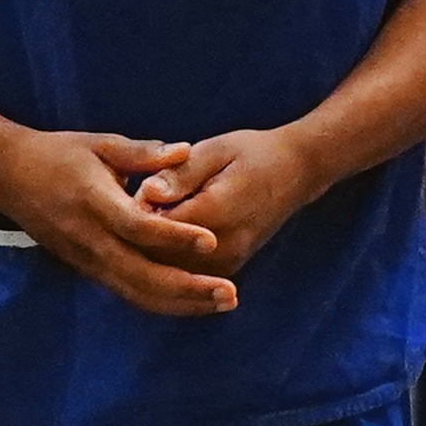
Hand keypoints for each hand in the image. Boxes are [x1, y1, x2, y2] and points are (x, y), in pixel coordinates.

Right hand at [0, 128, 235, 317]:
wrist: (8, 177)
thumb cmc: (58, 154)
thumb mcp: (101, 144)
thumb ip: (144, 153)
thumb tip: (186, 150)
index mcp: (93, 202)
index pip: (138, 228)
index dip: (175, 237)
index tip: (212, 241)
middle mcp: (89, 239)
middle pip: (141, 275)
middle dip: (188, 288)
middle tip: (230, 293)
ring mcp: (86, 261)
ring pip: (136, 293)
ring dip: (181, 303)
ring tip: (222, 303)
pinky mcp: (87, 270)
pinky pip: (128, 293)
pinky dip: (162, 302)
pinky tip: (195, 302)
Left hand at [135, 127, 333, 277]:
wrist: (296, 173)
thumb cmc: (251, 154)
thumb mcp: (214, 150)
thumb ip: (179, 174)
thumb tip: (146, 193)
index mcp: (217, 213)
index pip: (157, 227)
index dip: (136, 212)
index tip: (129, 190)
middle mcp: (224, 247)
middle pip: (160, 256)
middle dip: (138, 237)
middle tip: (129, 209)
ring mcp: (229, 263)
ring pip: (170, 271)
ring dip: (151, 251)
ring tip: (146, 222)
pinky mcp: (229, 268)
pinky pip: (187, 274)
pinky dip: (167, 261)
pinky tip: (160, 238)